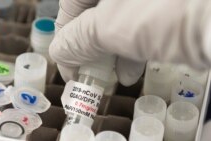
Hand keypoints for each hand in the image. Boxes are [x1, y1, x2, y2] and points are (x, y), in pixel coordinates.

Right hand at [50, 0, 210, 85]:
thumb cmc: (172, 9)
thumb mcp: (115, 26)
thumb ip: (80, 38)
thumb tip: (60, 52)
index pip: (71, 4)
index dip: (65, 37)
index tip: (67, 66)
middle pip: (95, 13)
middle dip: (90, 47)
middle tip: (91, 73)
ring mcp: (144, 0)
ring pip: (118, 20)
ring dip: (113, 50)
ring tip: (116, 75)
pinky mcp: (165, 9)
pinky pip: (139, 25)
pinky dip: (133, 47)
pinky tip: (133, 67)